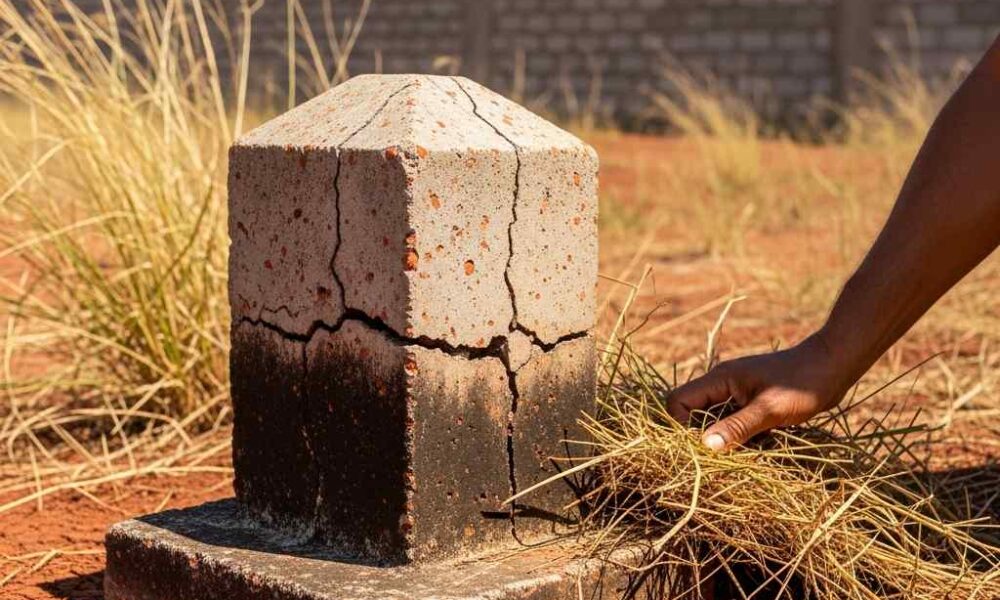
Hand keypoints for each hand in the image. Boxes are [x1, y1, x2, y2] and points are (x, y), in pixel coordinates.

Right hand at [666, 334, 852, 450]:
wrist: (834, 365)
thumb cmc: (803, 382)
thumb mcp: (770, 409)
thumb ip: (737, 427)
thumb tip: (704, 447)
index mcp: (719, 379)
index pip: (678, 401)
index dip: (680, 426)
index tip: (700, 448)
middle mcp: (722, 385)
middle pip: (692, 413)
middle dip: (701, 437)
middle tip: (722, 457)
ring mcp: (736, 394)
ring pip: (713, 422)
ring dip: (724, 440)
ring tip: (747, 451)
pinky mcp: (751, 403)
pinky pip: (733, 424)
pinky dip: (740, 437)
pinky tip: (761, 444)